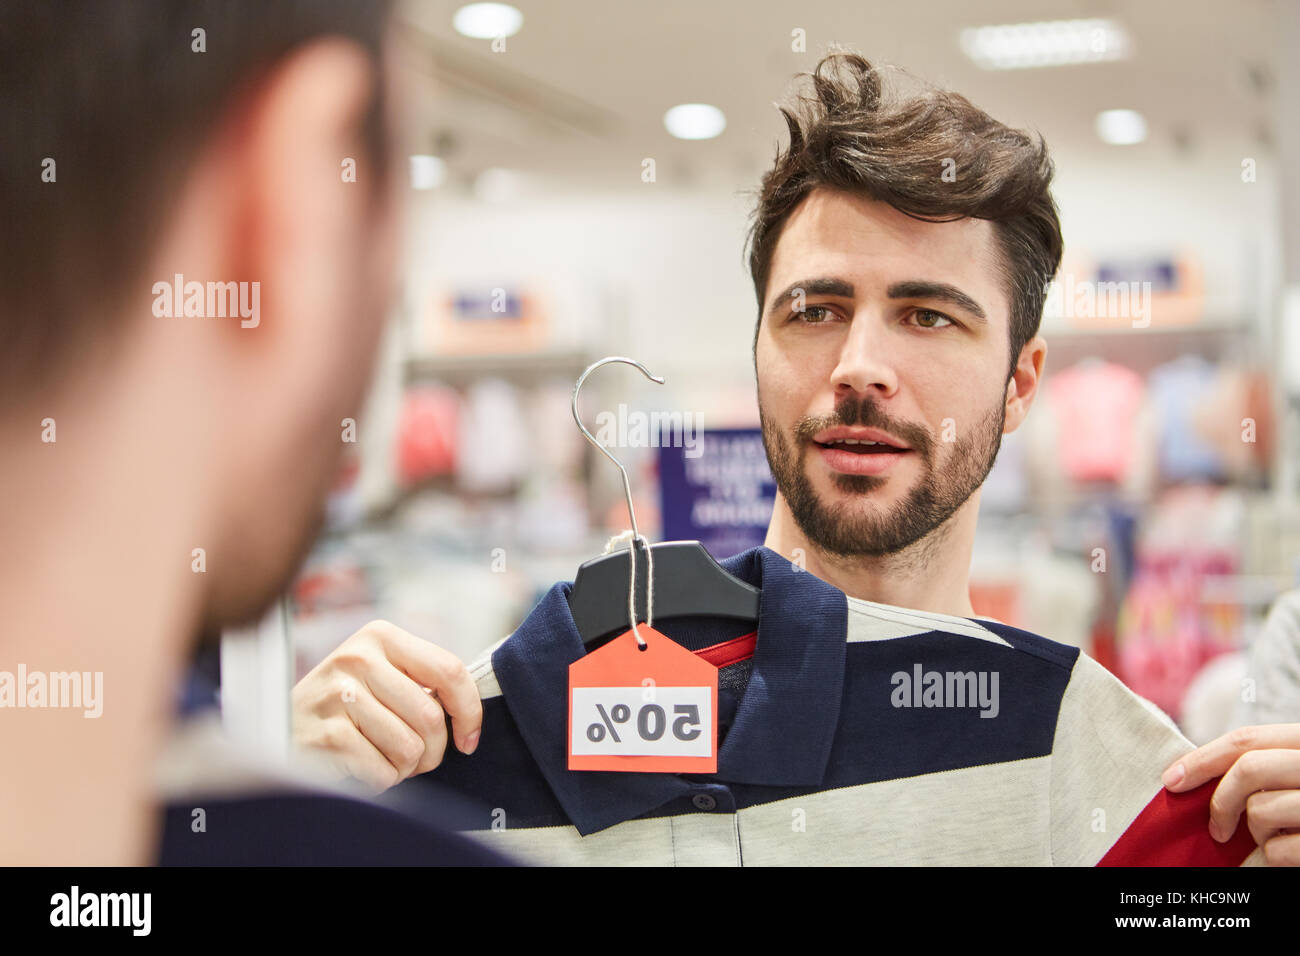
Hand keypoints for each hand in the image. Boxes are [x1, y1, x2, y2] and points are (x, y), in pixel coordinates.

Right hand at [292, 620, 481, 791]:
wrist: (273, 733)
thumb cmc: (340, 709)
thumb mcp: (378, 676)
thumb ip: (420, 682)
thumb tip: (468, 715)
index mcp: (380, 637)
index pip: (449, 670)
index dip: (470, 712)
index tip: (468, 740)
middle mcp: (358, 657)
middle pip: (431, 717)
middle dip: (432, 751)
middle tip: (415, 759)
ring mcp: (339, 695)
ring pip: (410, 748)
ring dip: (404, 768)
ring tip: (380, 758)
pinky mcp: (327, 735)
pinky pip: (384, 771)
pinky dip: (380, 781)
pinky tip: (358, 767)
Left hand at [1163, 723, 1299, 865]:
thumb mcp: (1292, 771)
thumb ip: (1261, 766)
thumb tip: (1189, 775)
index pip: (1247, 739)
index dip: (1202, 758)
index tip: (1171, 779)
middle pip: (1249, 770)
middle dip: (1220, 801)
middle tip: (1215, 829)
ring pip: (1261, 811)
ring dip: (1256, 833)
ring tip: (1274, 838)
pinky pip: (1278, 850)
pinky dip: (1273, 857)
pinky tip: (1291, 852)